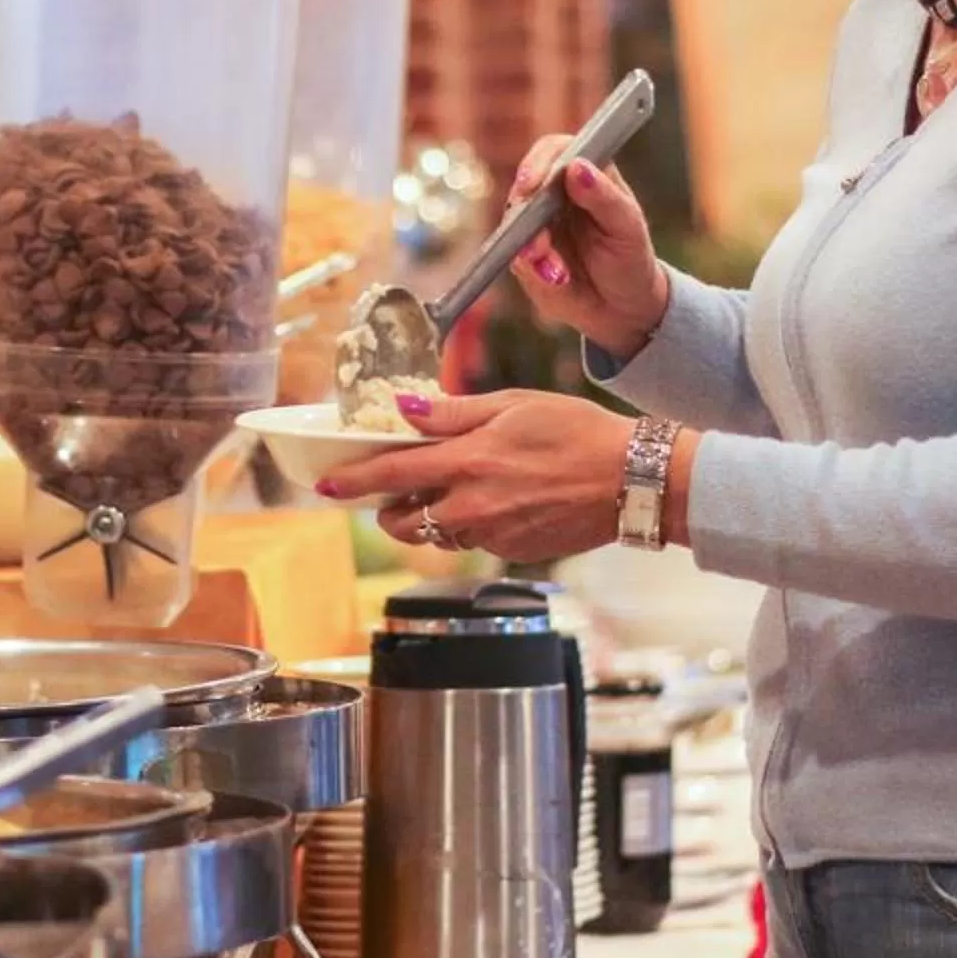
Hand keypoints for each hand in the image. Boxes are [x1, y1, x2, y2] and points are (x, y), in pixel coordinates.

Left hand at [317, 390, 638, 564]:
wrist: (631, 481)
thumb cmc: (577, 432)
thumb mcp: (513, 405)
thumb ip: (454, 413)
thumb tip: (405, 410)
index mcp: (467, 464)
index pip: (390, 475)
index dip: (352, 481)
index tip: (325, 485)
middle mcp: (472, 507)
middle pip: (404, 521)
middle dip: (390, 507)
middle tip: (398, 487)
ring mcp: (492, 535)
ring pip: (438, 535)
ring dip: (431, 517)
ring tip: (455, 489)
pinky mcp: (512, 552)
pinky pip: (475, 542)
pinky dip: (472, 524)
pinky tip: (500, 500)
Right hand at [507, 137, 669, 360]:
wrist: (622, 307)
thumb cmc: (631, 259)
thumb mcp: (627, 228)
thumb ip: (604, 198)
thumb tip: (577, 166)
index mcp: (585, 175)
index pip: (553, 151)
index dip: (537, 163)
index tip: (531, 186)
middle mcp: (554, 195)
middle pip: (524, 188)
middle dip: (526, 217)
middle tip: (539, 247)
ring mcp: (536, 225)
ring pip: (514, 226)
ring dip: (531, 250)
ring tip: (559, 275)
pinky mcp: (526, 256)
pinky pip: (517, 258)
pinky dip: (534, 271)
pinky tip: (557, 282)